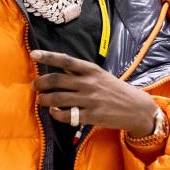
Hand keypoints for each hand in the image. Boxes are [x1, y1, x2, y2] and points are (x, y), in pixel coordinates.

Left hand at [31, 50, 158, 136]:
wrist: (136, 108)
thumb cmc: (114, 90)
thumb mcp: (100, 76)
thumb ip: (81, 73)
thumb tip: (59, 69)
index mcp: (91, 70)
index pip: (65, 60)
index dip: (48, 56)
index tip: (34, 54)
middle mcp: (89, 83)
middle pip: (56, 80)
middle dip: (40, 83)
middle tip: (35, 86)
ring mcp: (90, 100)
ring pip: (57, 98)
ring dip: (44, 99)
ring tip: (41, 100)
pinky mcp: (91, 116)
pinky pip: (66, 115)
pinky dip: (56, 114)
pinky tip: (54, 112)